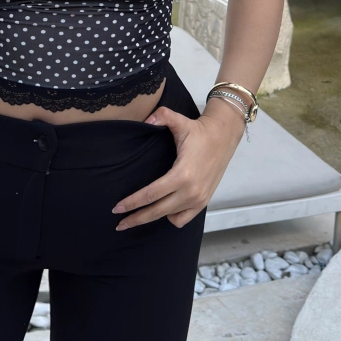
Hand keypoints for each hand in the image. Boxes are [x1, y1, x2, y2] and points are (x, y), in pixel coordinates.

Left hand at [112, 100, 244, 228]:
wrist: (224, 138)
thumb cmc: (200, 132)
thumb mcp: (180, 121)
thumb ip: (162, 116)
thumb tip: (146, 120)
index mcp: (182, 175)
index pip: (150, 194)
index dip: (132, 202)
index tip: (117, 208)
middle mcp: (190, 191)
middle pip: (156, 211)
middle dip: (136, 218)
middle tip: (119, 224)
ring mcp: (198, 199)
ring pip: (168, 216)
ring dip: (152, 217)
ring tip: (137, 216)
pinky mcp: (203, 202)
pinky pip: (183, 219)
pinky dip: (172, 217)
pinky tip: (162, 211)